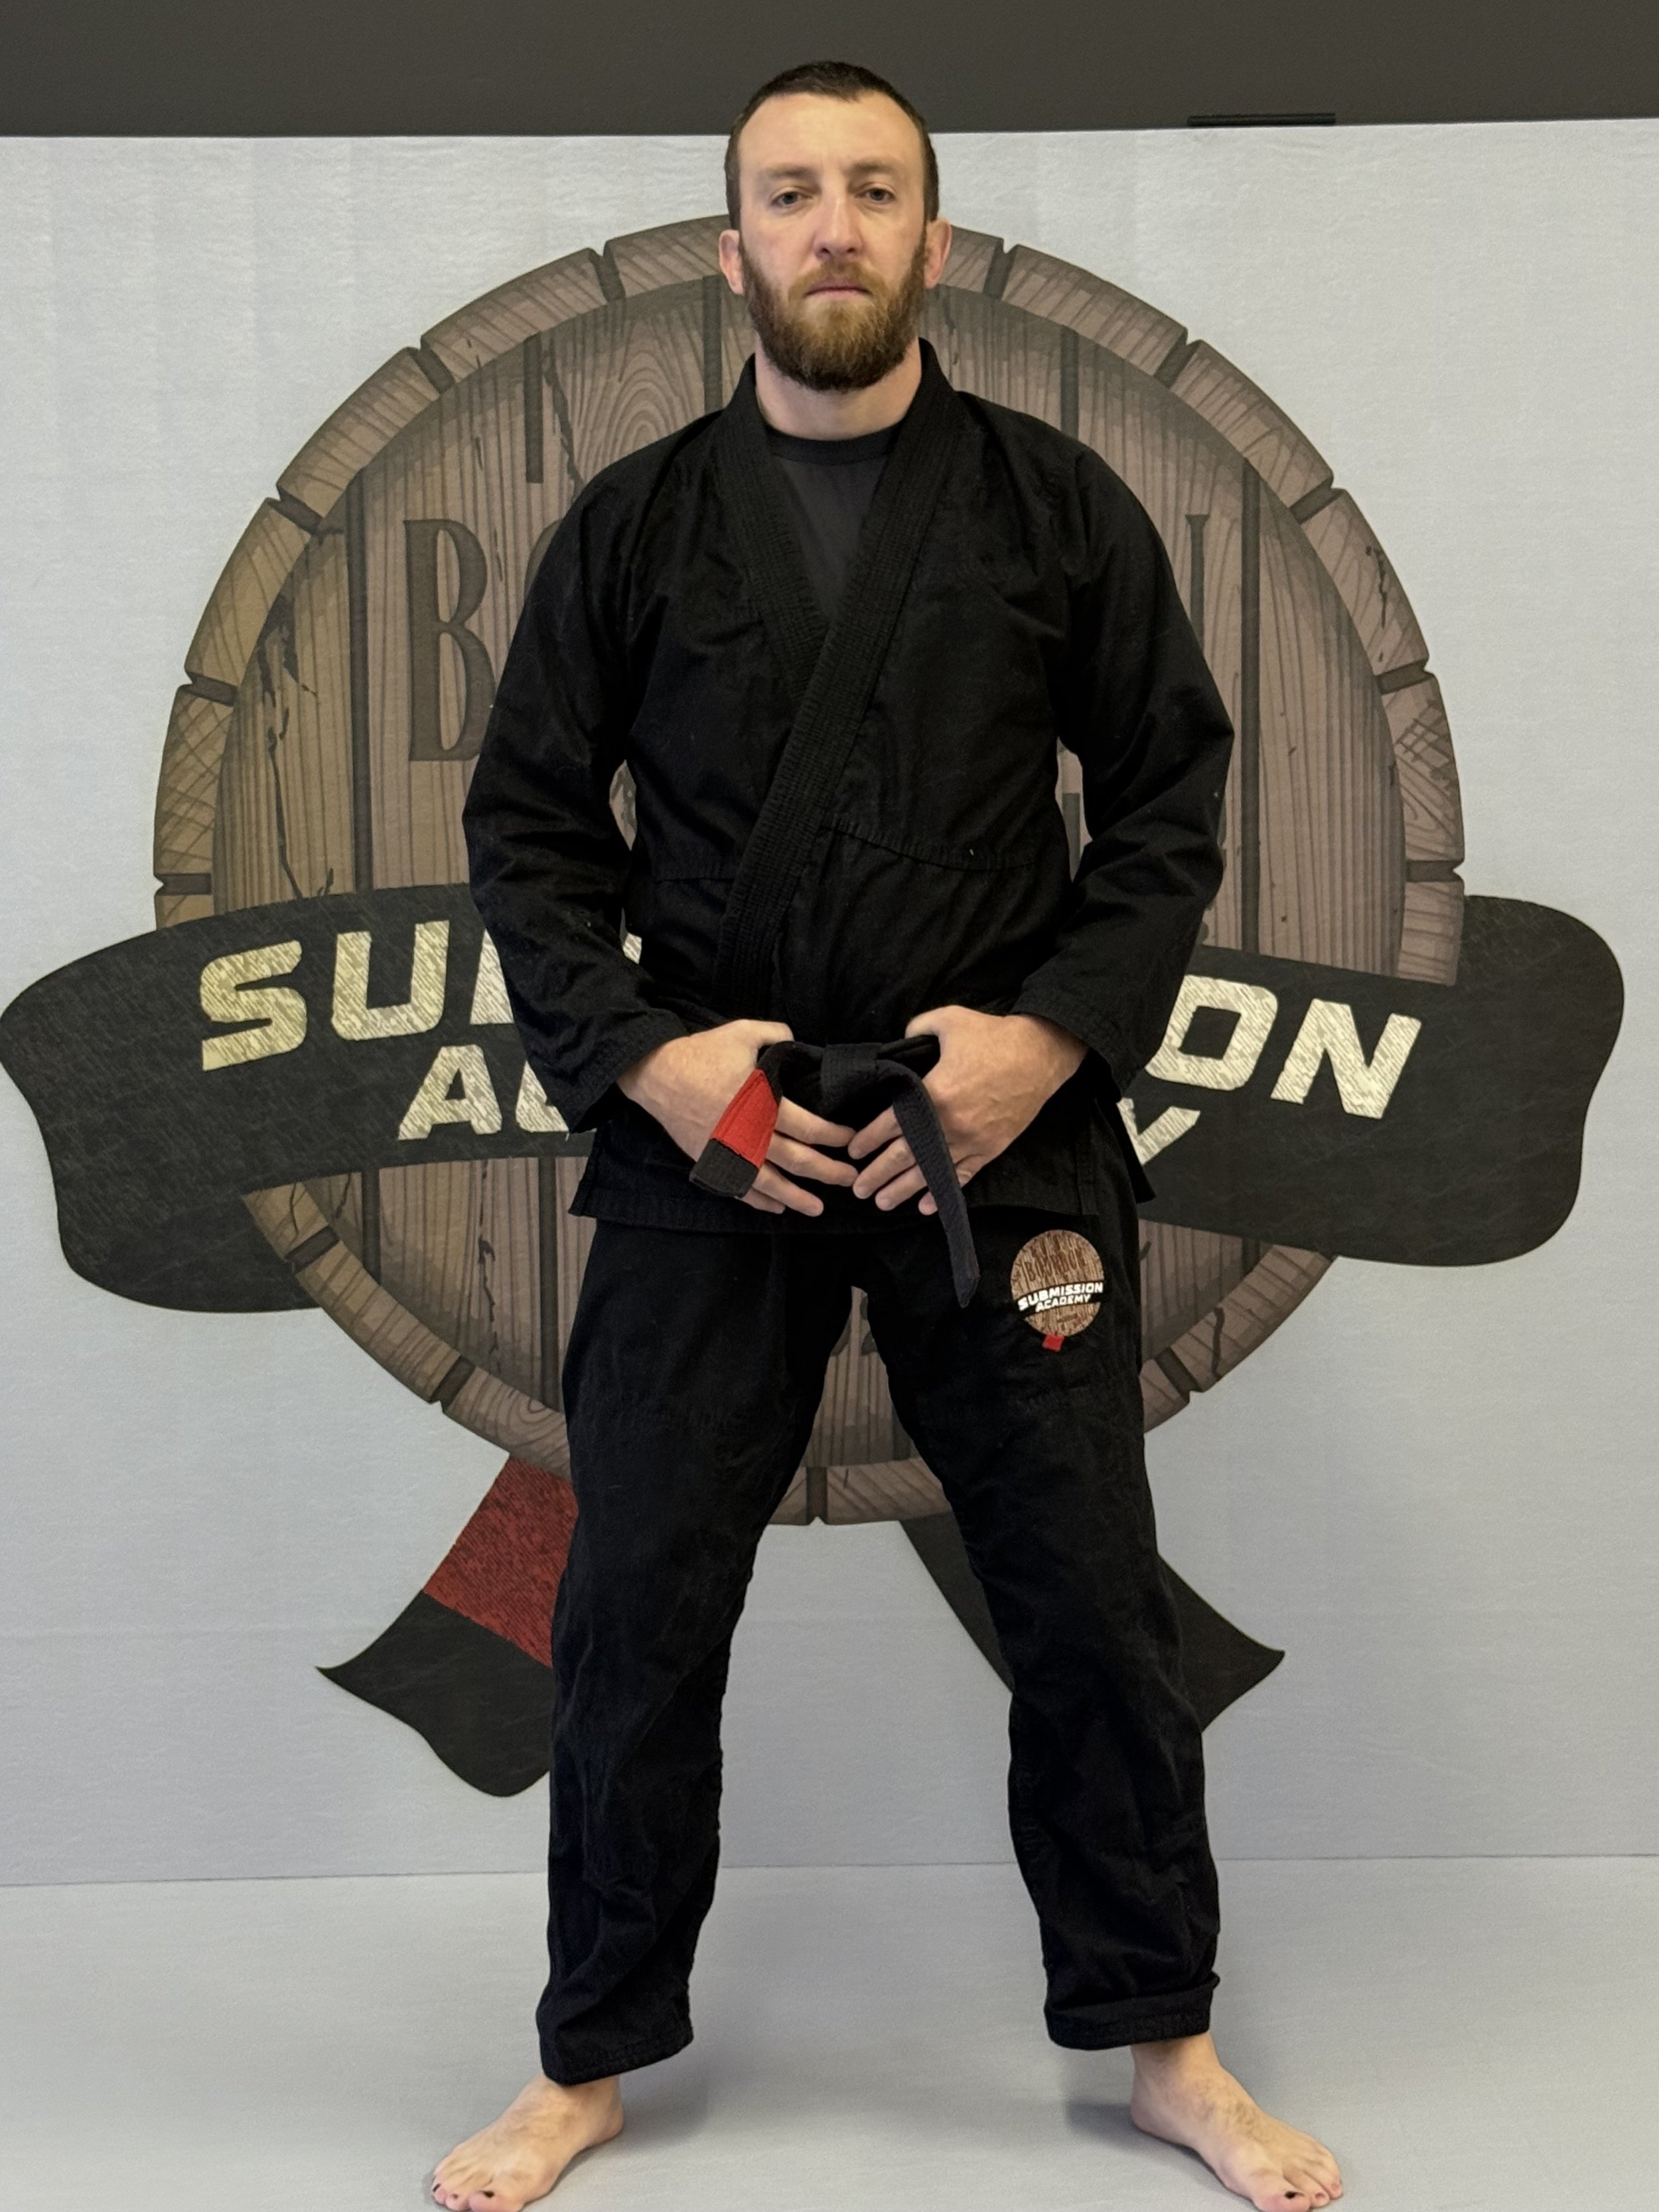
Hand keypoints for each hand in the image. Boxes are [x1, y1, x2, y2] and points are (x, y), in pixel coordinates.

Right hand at [617, 1020, 857, 1217]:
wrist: (656, 1075)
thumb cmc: (701, 1053)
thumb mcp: (743, 1033)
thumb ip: (776, 1034)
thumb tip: (796, 1040)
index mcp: (763, 1103)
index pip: (810, 1128)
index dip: (834, 1136)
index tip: (850, 1139)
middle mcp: (750, 1134)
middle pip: (797, 1160)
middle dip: (827, 1172)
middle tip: (850, 1180)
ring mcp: (729, 1152)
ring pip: (770, 1183)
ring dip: (797, 1197)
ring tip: (818, 1208)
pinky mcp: (711, 1161)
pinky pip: (738, 1187)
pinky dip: (759, 1200)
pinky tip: (776, 1208)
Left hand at [846, 1007, 1087, 1214]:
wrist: (1041, 1054)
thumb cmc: (994, 1037)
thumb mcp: (949, 1020)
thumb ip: (916, 1028)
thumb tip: (899, 1041)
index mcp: (934, 1094)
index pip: (890, 1124)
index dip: (868, 1139)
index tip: (853, 1152)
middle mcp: (949, 1124)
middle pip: (904, 1156)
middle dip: (878, 1175)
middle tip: (859, 1189)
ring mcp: (971, 1141)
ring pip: (930, 1173)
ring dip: (904, 1191)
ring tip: (883, 1204)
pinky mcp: (990, 1149)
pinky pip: (962, 1176)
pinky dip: (942, 1193)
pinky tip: (926, 1206)